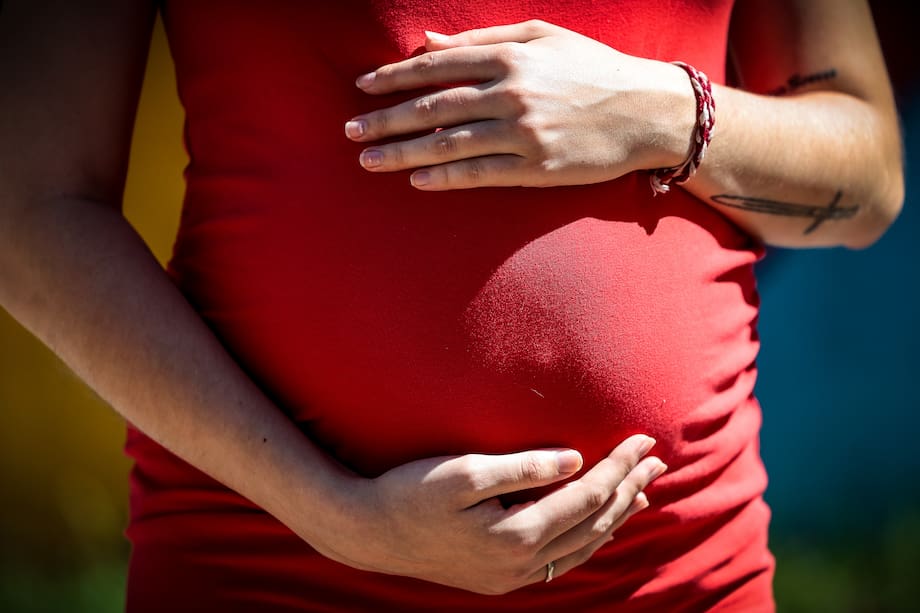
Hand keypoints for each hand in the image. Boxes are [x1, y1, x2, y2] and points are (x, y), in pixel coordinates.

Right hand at [321, 434, 665, 594]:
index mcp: (517, 536)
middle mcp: (521, 564)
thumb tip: (575, 459)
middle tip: (658, 463)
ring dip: (614, 518)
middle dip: (628, 490)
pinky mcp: (498, 577)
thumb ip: (523, 467)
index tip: (643, 440)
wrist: (367, 534)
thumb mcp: (464, 472)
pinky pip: (560, 560)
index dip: (619, 466)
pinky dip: (586, 538)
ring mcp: (511, 576)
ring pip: (582, 547)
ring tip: (641, 495)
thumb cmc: (410, 493)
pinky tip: (593, 525)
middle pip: (593, 523)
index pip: (587, 495)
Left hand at [345, 20, 693, 190]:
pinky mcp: (537, 168)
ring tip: (368, 160)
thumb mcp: (542, 37)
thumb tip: (427, 43)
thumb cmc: (594, 68)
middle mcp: (511, 94)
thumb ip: (483, 40)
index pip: (436, 66)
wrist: (648, 112)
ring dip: (402, 153)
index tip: (361, 88)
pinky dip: (445, 178)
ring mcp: (523, 134)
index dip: (394, 77)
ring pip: (448, 143)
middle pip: (432, 107)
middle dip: (385, 119)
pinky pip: (480, 174)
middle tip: (349, 130)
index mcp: (510, 56)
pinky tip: (417, 181)